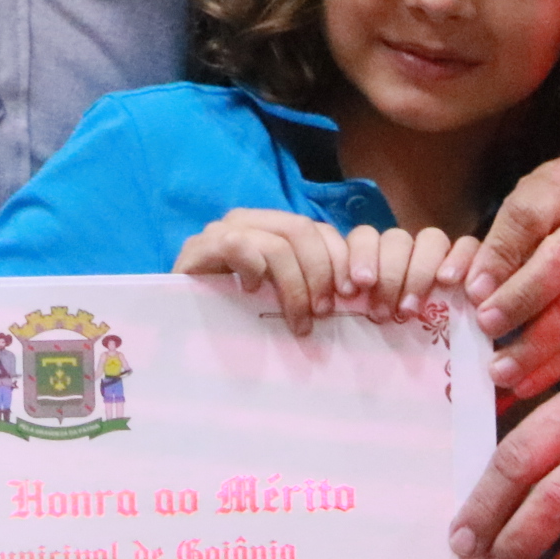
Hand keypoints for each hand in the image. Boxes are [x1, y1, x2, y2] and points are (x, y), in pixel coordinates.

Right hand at [173, 209, 472, 336]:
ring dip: (297, 283)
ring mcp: (225, 232)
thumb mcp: (291, 309)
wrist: (180, 335)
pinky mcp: (199, 249)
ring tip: (299, 319)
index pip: (326, 236)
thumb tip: (378, 308)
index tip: (362, 303)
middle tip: (326, 316)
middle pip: (307, 232)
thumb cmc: (245, 327)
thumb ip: (321, 296)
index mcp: (280, 232)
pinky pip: (237, 243)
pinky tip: (254, 291)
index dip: (349, 266)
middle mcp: (254, 222)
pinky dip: (254, 266)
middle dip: (326, 275)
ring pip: (280, 240)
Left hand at [462, 154, 559, 397]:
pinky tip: (529, 380)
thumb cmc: (543, 217)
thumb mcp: (513, 209)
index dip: (501, 254)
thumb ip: (489, 242)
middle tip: (486, 329)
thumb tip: (456, 281)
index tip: (473, 291)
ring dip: (539, 347)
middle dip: (522, 303)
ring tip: (501, 370)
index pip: (531, 215)